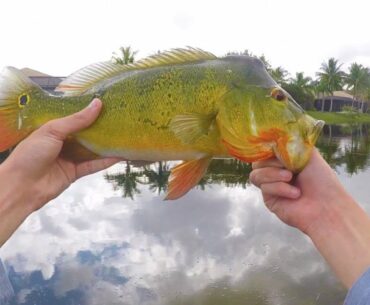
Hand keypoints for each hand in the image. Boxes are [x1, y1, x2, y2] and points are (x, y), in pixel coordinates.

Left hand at [1, 98, 119, 211]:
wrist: (21, 187)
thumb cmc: (31, 154)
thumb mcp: (53, 131)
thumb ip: (76, 120)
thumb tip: (97, 104)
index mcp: (54, 130)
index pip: (76, 119)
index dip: (90, 113)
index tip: (107, 105)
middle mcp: (63, 143)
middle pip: (86, 135)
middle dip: (101, 128)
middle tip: (120, 120)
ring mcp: (70, 159)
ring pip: (92, 150)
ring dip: (106, 145)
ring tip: (124, 136)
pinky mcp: (75, 173)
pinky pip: (93, 166)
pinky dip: (105, 161)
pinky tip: (119, 156)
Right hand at [250, 149, 369, 287]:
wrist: (327, 205)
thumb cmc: (322, 180)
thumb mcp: (309, 154)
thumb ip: (292, 143)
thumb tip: (275, 138)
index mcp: (284, 161)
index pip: (265, 151)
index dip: (267, 149)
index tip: (274, 148)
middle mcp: (276, 173)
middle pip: (257, 162)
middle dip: (272, 162)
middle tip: (288, 166)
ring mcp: (271, 187)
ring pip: (256, 175)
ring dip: (273, 174)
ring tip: (290, 178)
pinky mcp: (269, 200)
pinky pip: (264, 188)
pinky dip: (280, 188)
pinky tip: (294, 193)